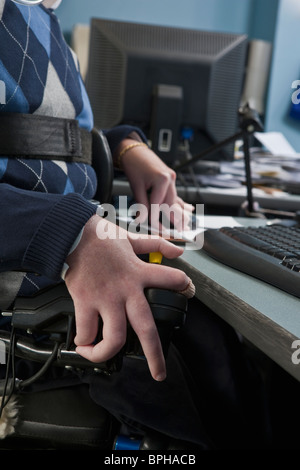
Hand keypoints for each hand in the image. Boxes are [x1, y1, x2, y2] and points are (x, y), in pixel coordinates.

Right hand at [64, 215, 190, 380]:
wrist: (72, 235)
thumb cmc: (101, 238)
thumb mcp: (133, 238)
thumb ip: (157, 245)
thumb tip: (179, 251)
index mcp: (139, 273)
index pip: (171, 279)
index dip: (183, 286)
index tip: (188, 293)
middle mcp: (126, 290)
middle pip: (146, 328)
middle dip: (155, 355)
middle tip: (159, 373)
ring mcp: (105, 299)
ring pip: (114, 338)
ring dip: (109, 354)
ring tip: (107, 357)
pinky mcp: (85, 301)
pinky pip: (87, 331)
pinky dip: (85, 342)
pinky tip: (84, 342)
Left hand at [118, 140, 193, 232]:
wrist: (134, 150)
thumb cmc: (134, 165)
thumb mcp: (136, 186)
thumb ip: (141, 204)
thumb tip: (142, 219)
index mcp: (162, 179)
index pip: (158, 205)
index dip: (156, 218)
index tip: (155, 228)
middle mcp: (170, 178)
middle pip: (172, 203)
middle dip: (175, 219)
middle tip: (180, 231)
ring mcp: (172, 178)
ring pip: (175, 199)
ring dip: (181, 213)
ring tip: (186, 224)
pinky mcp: (171, 178)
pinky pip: (176, 193)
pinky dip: (181, 202)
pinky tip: (189, 209)